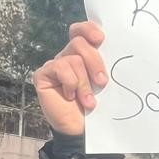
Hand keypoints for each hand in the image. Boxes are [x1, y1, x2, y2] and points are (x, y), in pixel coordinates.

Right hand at [33, 21, 108, 136]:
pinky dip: (70, 83)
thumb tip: (115, 48)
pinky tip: (71, 96)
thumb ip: (104, 64)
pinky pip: (59, 68)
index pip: (82, 30)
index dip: (89, 29)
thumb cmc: (96, 105)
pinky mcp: (43, 75)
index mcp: (84, 54)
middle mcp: (68, 56)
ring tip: (89, 101)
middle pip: (79, 42)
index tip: (101, 38)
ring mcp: (55, 65)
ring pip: (72, 58)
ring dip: (84, 82)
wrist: (82, 130)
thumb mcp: (102, 82)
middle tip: (102, 82)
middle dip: (94, 61)